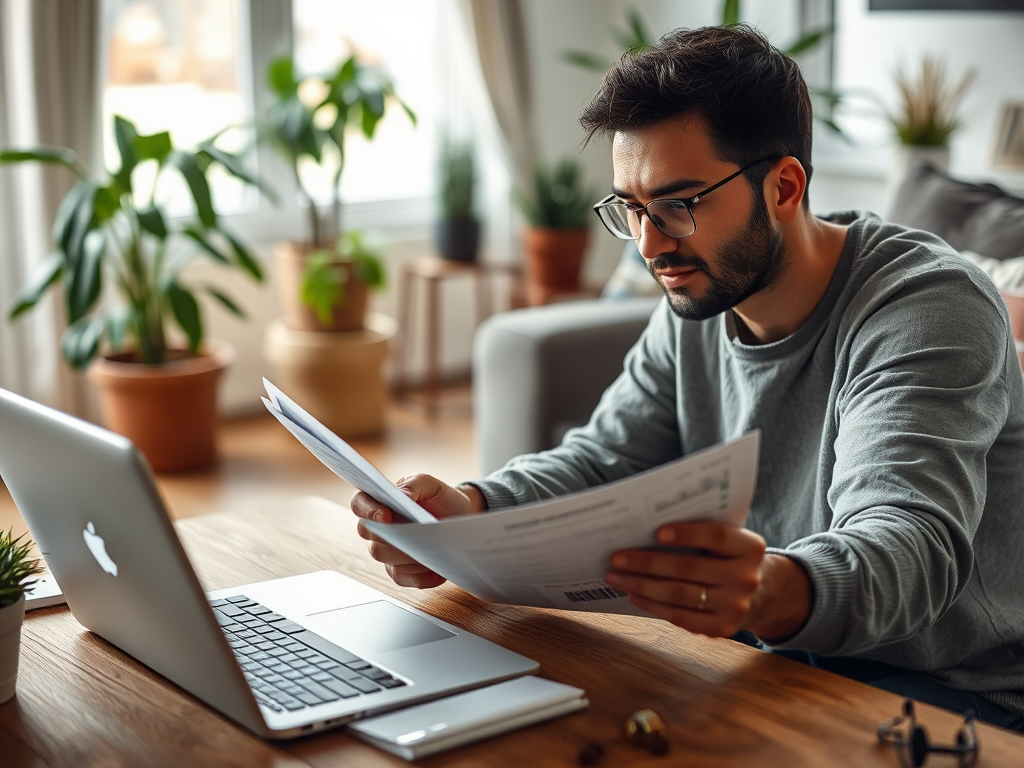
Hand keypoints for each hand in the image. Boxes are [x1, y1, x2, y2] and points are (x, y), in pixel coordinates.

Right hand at [351, 474, 483, 588]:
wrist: (459, 518)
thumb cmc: (440, 498)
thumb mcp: (431, 484)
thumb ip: (415, 484)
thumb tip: (403, 494)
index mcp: (379, 502)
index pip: (359, 504)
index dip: (367, 511)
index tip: (385, 515)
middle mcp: (378, 528)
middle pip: (369, 534)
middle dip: (388, 534)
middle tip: (411, 535)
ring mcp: (387, 551)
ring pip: (384, 556)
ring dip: (406, 554)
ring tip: (430, 549)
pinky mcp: (400, 571)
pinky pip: (401, 577)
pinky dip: (419, 576)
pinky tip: (436, 570)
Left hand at [605, 521, 810, 640]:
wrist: (761, 595)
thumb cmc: (729, 558)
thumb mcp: (729, 541)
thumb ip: (701, 534)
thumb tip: (645, 530)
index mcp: (750, 547)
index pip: (716, 536)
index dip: (687, 534)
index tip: (656, 532)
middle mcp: (746, 577)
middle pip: (689, 568)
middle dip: (647, 562)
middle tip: (617, 558)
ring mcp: (736, 606)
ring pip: (680, 594)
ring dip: (642, 585)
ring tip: (616, 577)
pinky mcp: (722, 628)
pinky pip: (681, 616)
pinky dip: (653, 605)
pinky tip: (634, 595)